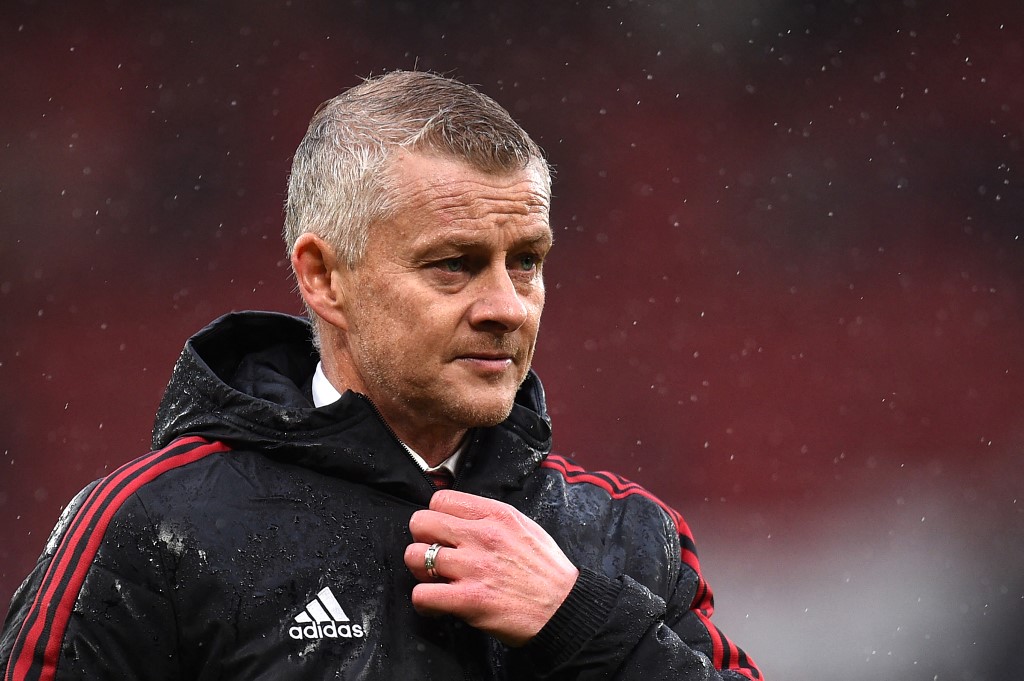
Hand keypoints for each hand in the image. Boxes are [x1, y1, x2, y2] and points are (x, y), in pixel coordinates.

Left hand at [404, 490, 578, 646]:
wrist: (565, 610)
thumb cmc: (547, 572)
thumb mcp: (525, 527)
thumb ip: (493, 518)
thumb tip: (461, 517)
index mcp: (497, 515)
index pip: (441, 499)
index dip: (435, 516)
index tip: (441, 532)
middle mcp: (483, 536)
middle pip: (421, 523)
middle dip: (422, 540)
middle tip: (433, 555)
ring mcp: (474, 568)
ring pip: (414, 557)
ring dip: (419, 571)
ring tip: (434, 580)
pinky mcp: (469, 600)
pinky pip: (422, 594)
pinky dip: (423, 601)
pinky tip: (435, 604)